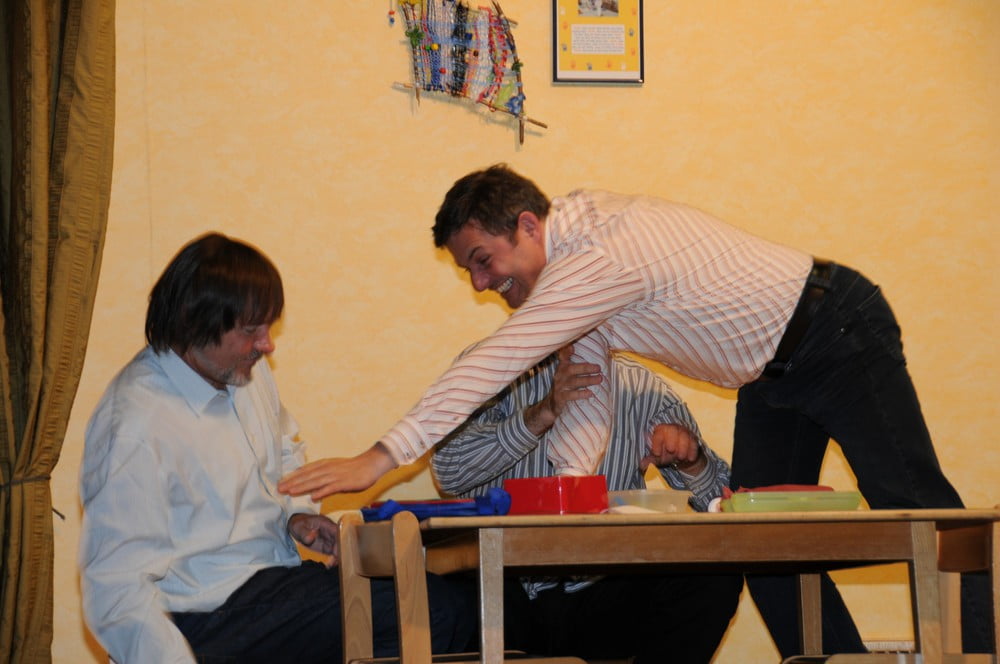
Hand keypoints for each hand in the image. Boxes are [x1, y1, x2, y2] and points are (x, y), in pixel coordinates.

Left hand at [277, 443, 396, 500]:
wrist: (370, 464)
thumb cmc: (352, 468)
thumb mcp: (334, 467)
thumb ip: (322, 475)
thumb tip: (310, 486)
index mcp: (324, 464)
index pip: (305, 471)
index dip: (292, 477)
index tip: (281, 482)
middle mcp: (327, 469)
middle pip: (307, 476)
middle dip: (292, 482)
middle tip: (279, 488)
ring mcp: (335, 476)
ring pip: (316, 481)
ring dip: (302, 486)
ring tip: (290, 491)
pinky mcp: (344, 483)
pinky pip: (331, 488)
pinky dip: (322, 492)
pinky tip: (314, 497)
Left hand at [287, 513, 339, 566]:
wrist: (297, 527)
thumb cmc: (299, 524)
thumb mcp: (299, 527)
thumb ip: (305, 533)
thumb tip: (311, 537)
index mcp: (325, 524)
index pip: (337, 531)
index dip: (339, 540)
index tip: (336, 550)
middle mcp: (330, 532)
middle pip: (340, 540)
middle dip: (339, 550)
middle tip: (335, 561)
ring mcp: (329, 539)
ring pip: (338, 548)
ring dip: (337, 556)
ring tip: (332, 565)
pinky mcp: (327, 546)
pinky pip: (333, 553)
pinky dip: (333, 559)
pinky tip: (329, 565)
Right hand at [523, 344, 602, 435]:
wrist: (551, 404)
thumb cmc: (563, 386)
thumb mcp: (564, 372)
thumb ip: (567, 359)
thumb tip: (571, 345)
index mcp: (562, 368)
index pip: (563, 357)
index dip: (566, 352)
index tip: (572, 347)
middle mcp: (559, 376)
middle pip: (571, 369)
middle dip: (585, 368)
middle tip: (599, 368)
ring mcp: (559, 387)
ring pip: (574, 382)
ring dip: (587, 380)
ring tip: (600, 379)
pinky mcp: (560, 398)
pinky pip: (571, 395)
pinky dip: (581, 394)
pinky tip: (590, 393)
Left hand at [640, 423, 704, 474]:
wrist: (682, 457)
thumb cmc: (666, 454)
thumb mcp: (658, 458)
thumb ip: (650, 460)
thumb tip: (641, 465)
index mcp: (660, 430)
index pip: (658, 431)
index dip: (657, 441)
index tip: (656, 453)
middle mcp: (672, 428)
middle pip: (672, 429)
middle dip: (672, 440)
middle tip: (671, 451)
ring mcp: (684, 432)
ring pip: (684, 434)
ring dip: (683, 446)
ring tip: (680, 457)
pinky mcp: (693, 438)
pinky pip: (694, 441)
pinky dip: (692, 450)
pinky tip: (690, 458)